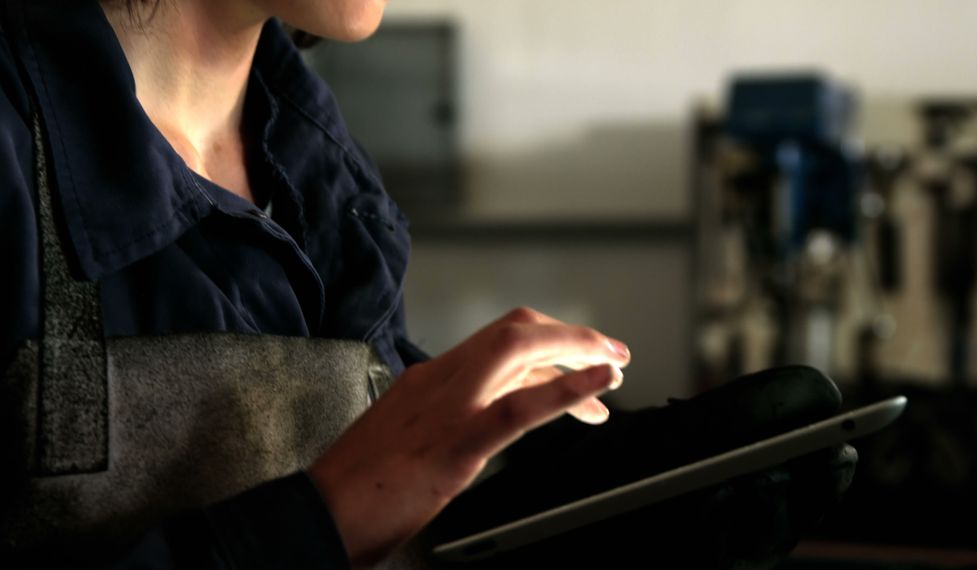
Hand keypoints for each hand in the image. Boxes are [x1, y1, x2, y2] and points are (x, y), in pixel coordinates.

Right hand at [307, 307, 630, 565]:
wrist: (315, 515)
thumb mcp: (404, 435)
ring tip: (613, 366)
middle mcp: (440, 381)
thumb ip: (444, 417)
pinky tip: (598, 384)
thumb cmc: (356, 487)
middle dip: (571, 335)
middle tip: (611, 351)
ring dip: (578, 352)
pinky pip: (520, 407)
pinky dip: (567, 388)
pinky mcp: (455, 445)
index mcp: (428, 379)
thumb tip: (486, 419)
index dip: (546, 340)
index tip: (577, 353)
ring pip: (521, 353)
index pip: (498, 340)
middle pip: (516, 331)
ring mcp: (447, 409)